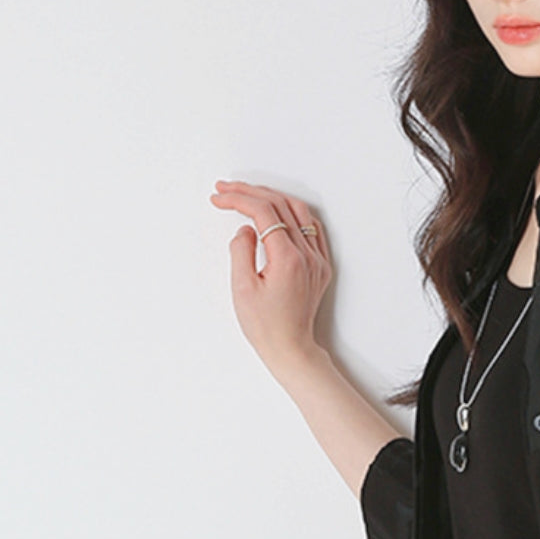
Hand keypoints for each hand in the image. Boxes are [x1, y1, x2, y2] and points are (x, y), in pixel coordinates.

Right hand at [210, 180, 332, 379]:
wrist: (290, 348)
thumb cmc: (265, 325)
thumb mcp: (243, 288)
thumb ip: (241, 251)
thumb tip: (246, 228)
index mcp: (288, 259)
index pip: (264, 212)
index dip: (238, 199)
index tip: (219, 197)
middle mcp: (308, 255)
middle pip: (281, 206)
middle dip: (251, 193)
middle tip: (225, 189)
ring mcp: (317, 260)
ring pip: (299, 212)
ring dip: (272, 198)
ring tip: (247, 194)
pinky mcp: (320, 266)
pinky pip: (311, 228)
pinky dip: (292, 213)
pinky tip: (277, 211)